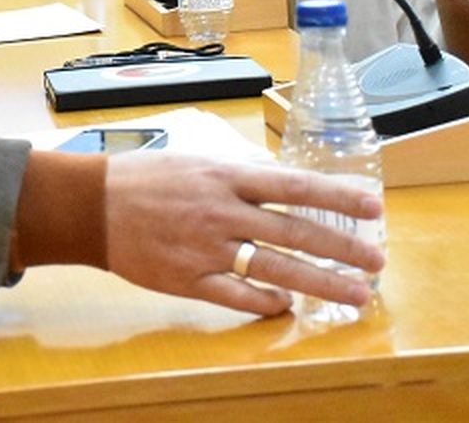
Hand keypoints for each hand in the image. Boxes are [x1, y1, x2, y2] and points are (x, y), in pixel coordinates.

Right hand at [104, 152, 384, 314]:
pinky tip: (289, 305)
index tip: (374, 207)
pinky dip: (267, 302)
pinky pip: (238, 296)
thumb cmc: (142, 179)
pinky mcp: (188, 279)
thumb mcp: (195, 163)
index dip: (337, 197)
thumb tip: (282, 187)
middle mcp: (222, 212)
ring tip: (356, 294)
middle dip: (343, 248)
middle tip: (377, 261)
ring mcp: (207, 248)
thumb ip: (238, 177)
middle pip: (296, 232)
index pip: (294, 186)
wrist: (91, 205)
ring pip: (277, 268)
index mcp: (224, 177)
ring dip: (322, 283)